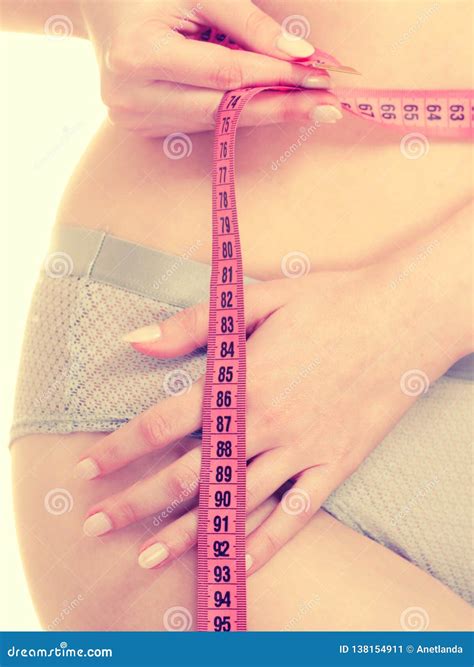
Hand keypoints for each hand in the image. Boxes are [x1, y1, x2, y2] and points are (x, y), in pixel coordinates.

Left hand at [74, 219, 469, 572]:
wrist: (402, 317)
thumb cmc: (329, 302)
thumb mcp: (257, 298)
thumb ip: (192, 324)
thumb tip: (134, 339)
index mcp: (241, 383)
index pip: (162, 426)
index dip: (119, 450)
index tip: (87, 470)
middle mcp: (265, 425)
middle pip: (188, 474)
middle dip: (136, 503)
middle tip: (96, 525)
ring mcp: (301, 450)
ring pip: (235, 503)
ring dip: (187, 533)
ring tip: (146, 558)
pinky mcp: (334, 465)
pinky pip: (296, 516)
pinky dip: (266, 544)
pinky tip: (237, 564)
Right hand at [79, 0, 340, 136]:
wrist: (104, 6)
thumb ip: (250, 24)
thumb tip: (300, 57)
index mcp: (139, 54)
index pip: (223, 73)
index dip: (274, 77)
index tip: (318, 77)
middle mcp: (131, 95)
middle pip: (222, 109)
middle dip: (279, 106)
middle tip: (327, 108)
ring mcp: (133, 116)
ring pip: (213, 122)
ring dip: (261, 112)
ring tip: (305, 105)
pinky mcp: (140, 126)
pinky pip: (199, 123)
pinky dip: (232, 112)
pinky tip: (263, 102)